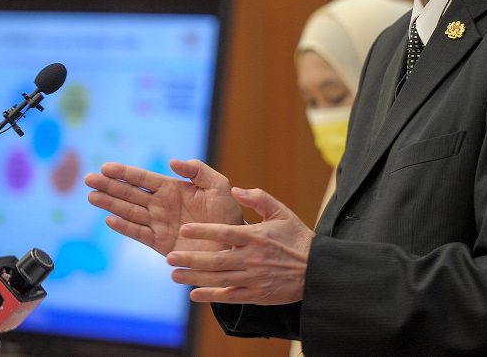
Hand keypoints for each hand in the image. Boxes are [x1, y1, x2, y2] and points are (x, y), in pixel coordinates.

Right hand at [85, 159, 243, 255]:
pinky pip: (139, 234)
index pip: (143, 178)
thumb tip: (172, 161)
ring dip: (110, 204)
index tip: (105, 167)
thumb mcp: (218, 185)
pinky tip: (109, 220)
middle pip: (129, 193)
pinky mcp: (160, 243)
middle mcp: (161, 205)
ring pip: (129, 212)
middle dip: (109, 186)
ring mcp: (159, 224)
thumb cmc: (228, 213)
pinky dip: (124, 227)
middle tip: (88, 179)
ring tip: (91, 196)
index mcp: (172, 188)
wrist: (233, 244)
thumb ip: (197, 170)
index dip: (124, 173)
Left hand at [166, 186, 314, 304]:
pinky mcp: (256, 295)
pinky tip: (194, 294)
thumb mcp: (282, 212)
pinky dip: (210, 296)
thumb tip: (236, 190)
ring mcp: (253, 278)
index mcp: (256, 236)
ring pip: (218, 279)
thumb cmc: (297, 238)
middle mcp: (251, 258)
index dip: (203, 231)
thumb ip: (258, 199)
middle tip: (169, 257)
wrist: (316, 270)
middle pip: (216, 259)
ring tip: (174, 275)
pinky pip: (229, 297)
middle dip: (191, 259)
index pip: (224, 232)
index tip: (184, 230)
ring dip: (194, 277)